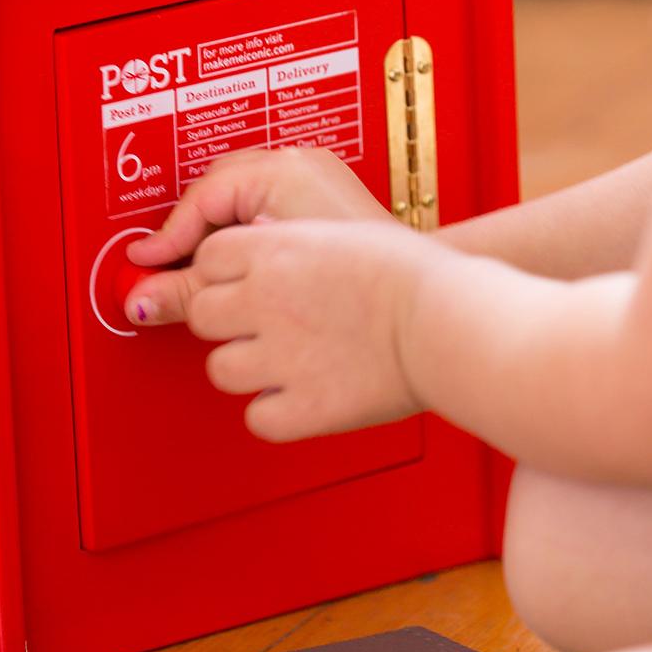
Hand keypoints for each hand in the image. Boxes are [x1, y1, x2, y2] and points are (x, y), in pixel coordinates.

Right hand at [125, 148, 390, 324]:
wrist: (415, 300)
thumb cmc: (356, 284)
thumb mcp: (260, 281)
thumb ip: (197, 287)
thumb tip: (145, 300)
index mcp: (281, 171)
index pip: (201, 197)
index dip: (169, 235)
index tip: (147, 262)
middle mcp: (297, 165)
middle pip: (216, 193)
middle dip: (192, 233)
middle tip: (172, 271)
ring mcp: (312, 178)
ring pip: (238, 201)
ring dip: (218, 235)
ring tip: (209, 274)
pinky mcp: (321, 198)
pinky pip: (264, 207)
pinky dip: (246, 235)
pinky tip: (244, 268)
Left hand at [184, 219, 425, 441]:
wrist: (450, 319)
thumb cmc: (413, 273)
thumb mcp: (339, 233)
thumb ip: (288, 241)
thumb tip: (259, 238)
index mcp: (274, 250)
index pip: (208, 256)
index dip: (223, 273)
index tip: (240, 283)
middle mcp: (266, 300)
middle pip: (202, 312)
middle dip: (224, 320)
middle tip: (258, 325)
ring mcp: (280, 356)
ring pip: (219, 368)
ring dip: (245, 368)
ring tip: (281, 363)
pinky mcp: (303, 406)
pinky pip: (258, 418)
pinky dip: (274, 413)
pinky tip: (297, 398)